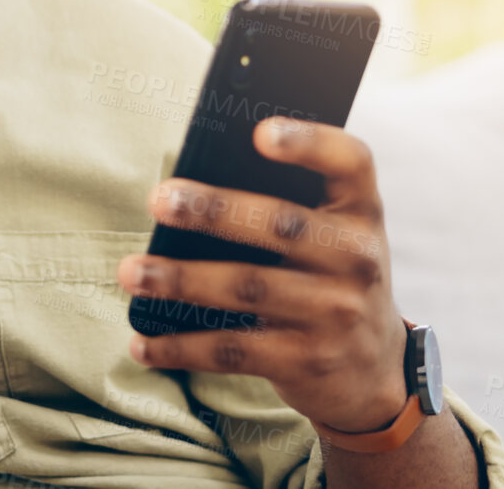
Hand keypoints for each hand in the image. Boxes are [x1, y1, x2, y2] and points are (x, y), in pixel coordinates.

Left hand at [116, 117, 408, 432]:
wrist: (372, 371)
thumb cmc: (330, 278)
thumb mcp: (333, 235)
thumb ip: (287, 203)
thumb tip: (192, 184)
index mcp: (361, 211)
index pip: (350, 161)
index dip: (309, 143)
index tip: (260, 132)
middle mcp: (357, 258)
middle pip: (281, 224)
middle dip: (214, 212)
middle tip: (159, 200)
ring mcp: (335, 313)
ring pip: (248, 288)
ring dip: (181, 280)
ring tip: (131, 271)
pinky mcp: (307, 361)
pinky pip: (234, 351)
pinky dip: (182, 347)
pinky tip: (142, 341)